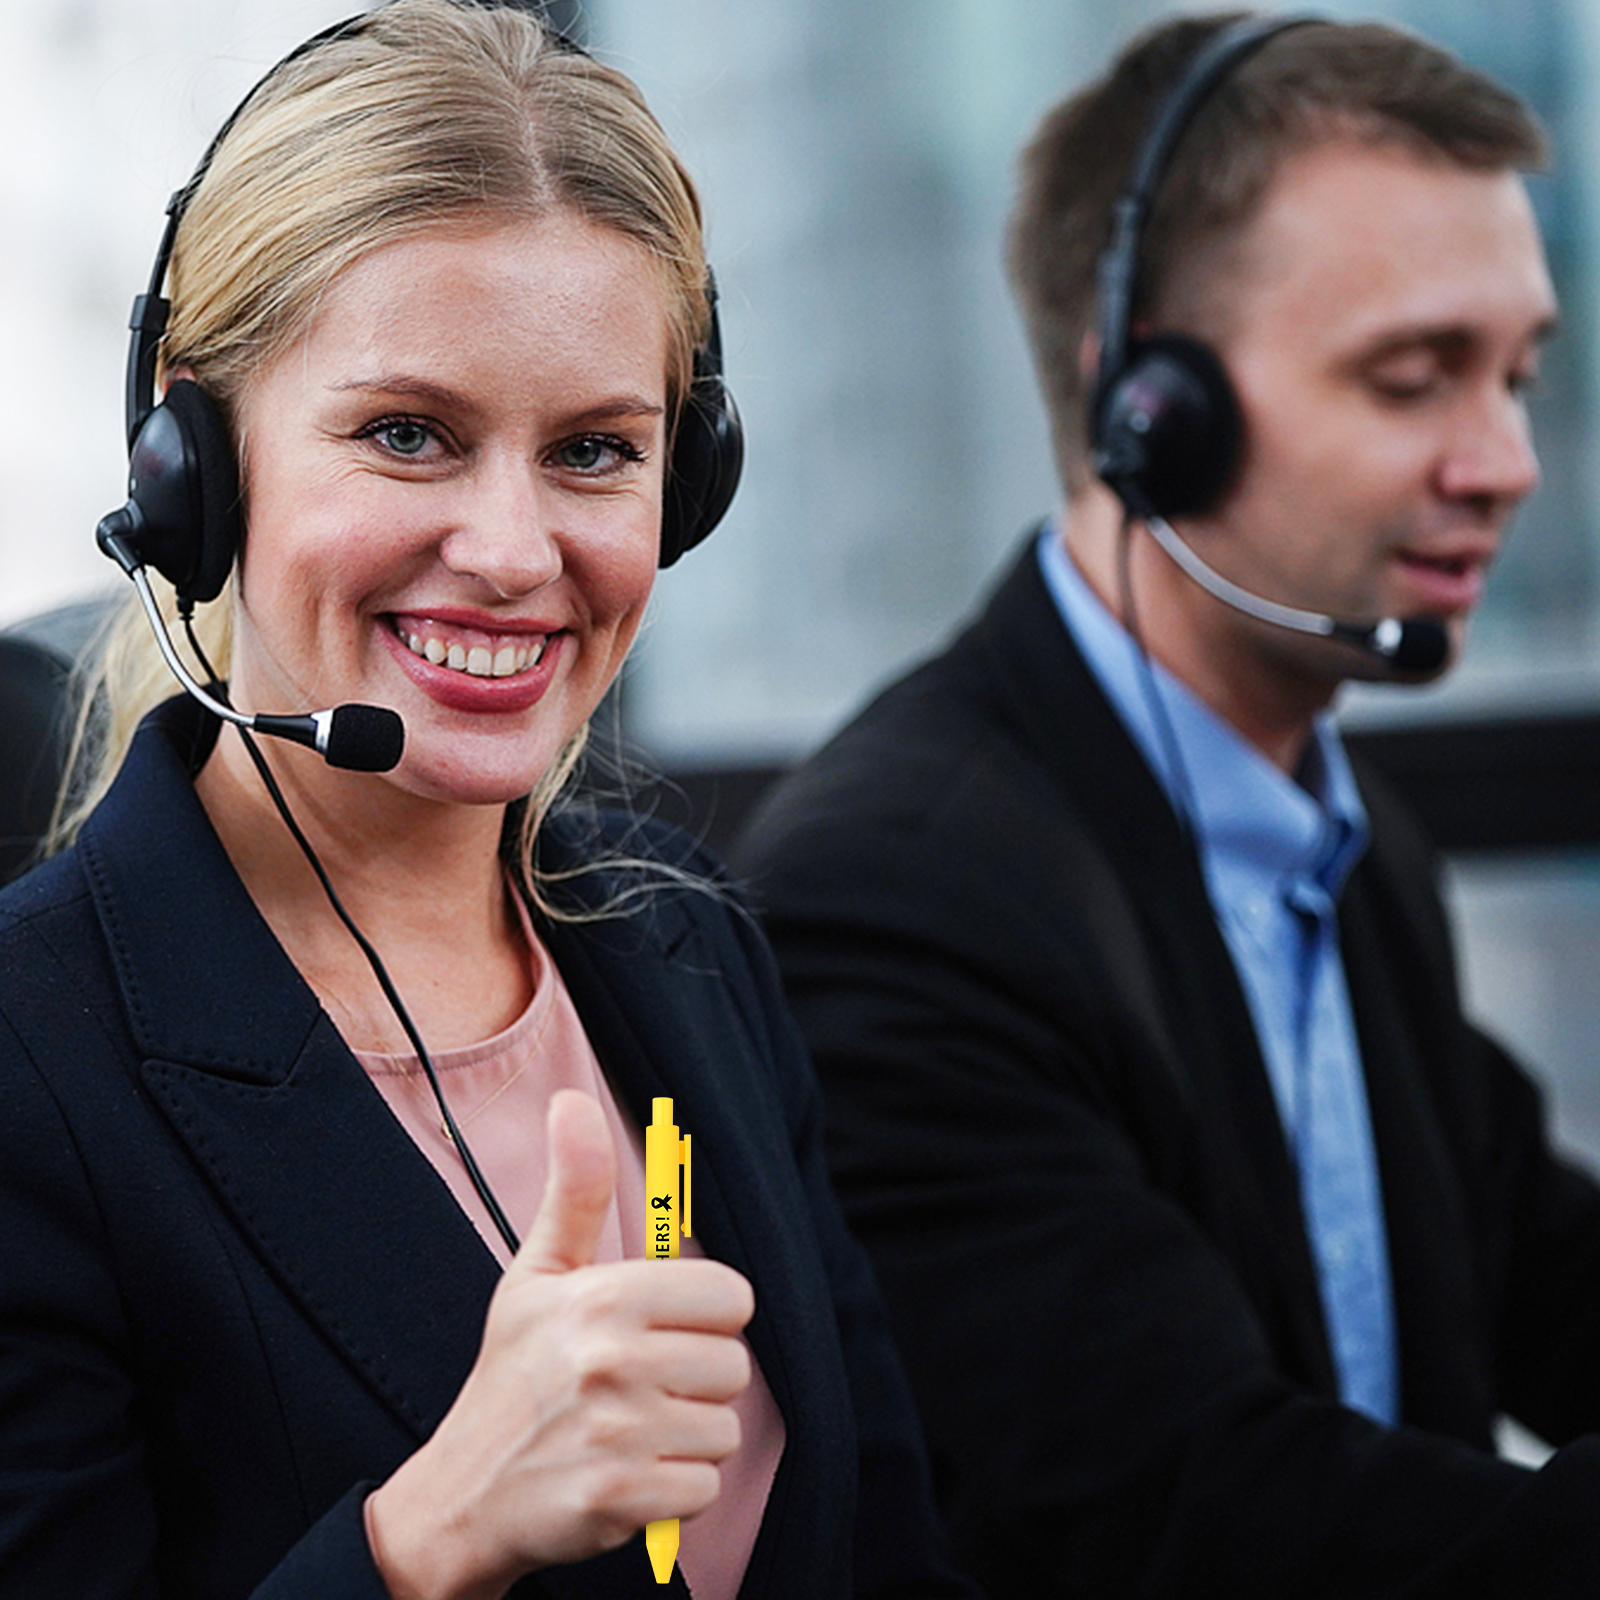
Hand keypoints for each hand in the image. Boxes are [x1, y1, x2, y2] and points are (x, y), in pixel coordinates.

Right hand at [367, 1089, 754, 1599]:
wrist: (461, 1495)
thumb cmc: (513, 1374)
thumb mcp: (537, 1274)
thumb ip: (574, 1188)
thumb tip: (573, 1101)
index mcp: (604, 1296)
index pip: (731, 1296)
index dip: (705, 1316)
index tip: (663, 1329)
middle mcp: (613, 1360)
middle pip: (734, 1366)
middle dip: (696, 1381)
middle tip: (639, 1388)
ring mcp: (618, 1433)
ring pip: (724, 1430)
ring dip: (686, 1438)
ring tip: (630, 1432)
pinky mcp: (622, 1500)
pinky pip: (705, 1488)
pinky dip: (674, 1493)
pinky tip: (627, 1476)